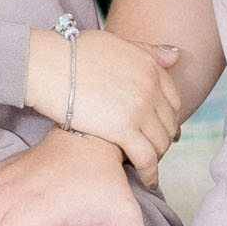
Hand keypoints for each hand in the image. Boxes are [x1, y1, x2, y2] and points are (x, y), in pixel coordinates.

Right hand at [23, 26, 182, 179]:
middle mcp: (150, 87)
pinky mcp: (123, 129)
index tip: (160, 128)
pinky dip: (150, 173)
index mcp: (149, 67)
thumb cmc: (75, 53)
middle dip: (163, 139)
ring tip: (147, 167)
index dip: (168, 117)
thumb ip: (148, 51)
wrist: (50, 64)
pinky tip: (147, 181)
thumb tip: (176, 55)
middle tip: (153, 151)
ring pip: (160, 142)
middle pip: (168, 123)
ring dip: (157, 158)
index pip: (173, 99)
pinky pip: (147, 158)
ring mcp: (139, 108)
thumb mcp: (117, 44)